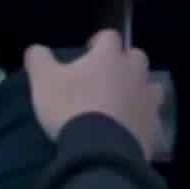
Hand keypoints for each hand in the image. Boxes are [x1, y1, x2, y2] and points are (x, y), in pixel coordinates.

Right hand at [23, 30, 166, 159]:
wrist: (100, 152)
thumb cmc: (71, 108)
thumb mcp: (44, 82)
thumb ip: (39, 60)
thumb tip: (35, 48)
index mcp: (110, 57)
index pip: (109, 36)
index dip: (98, 41)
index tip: (88, 51)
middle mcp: (135, 73)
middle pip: (137, 57)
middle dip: (124, 63)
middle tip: (106, 77)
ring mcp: (148, 100)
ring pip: (152, 87)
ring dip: (139, 90)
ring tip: (123, 103)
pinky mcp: (154, 127)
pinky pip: (152, 119)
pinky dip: (143, 121)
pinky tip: (131, 130)